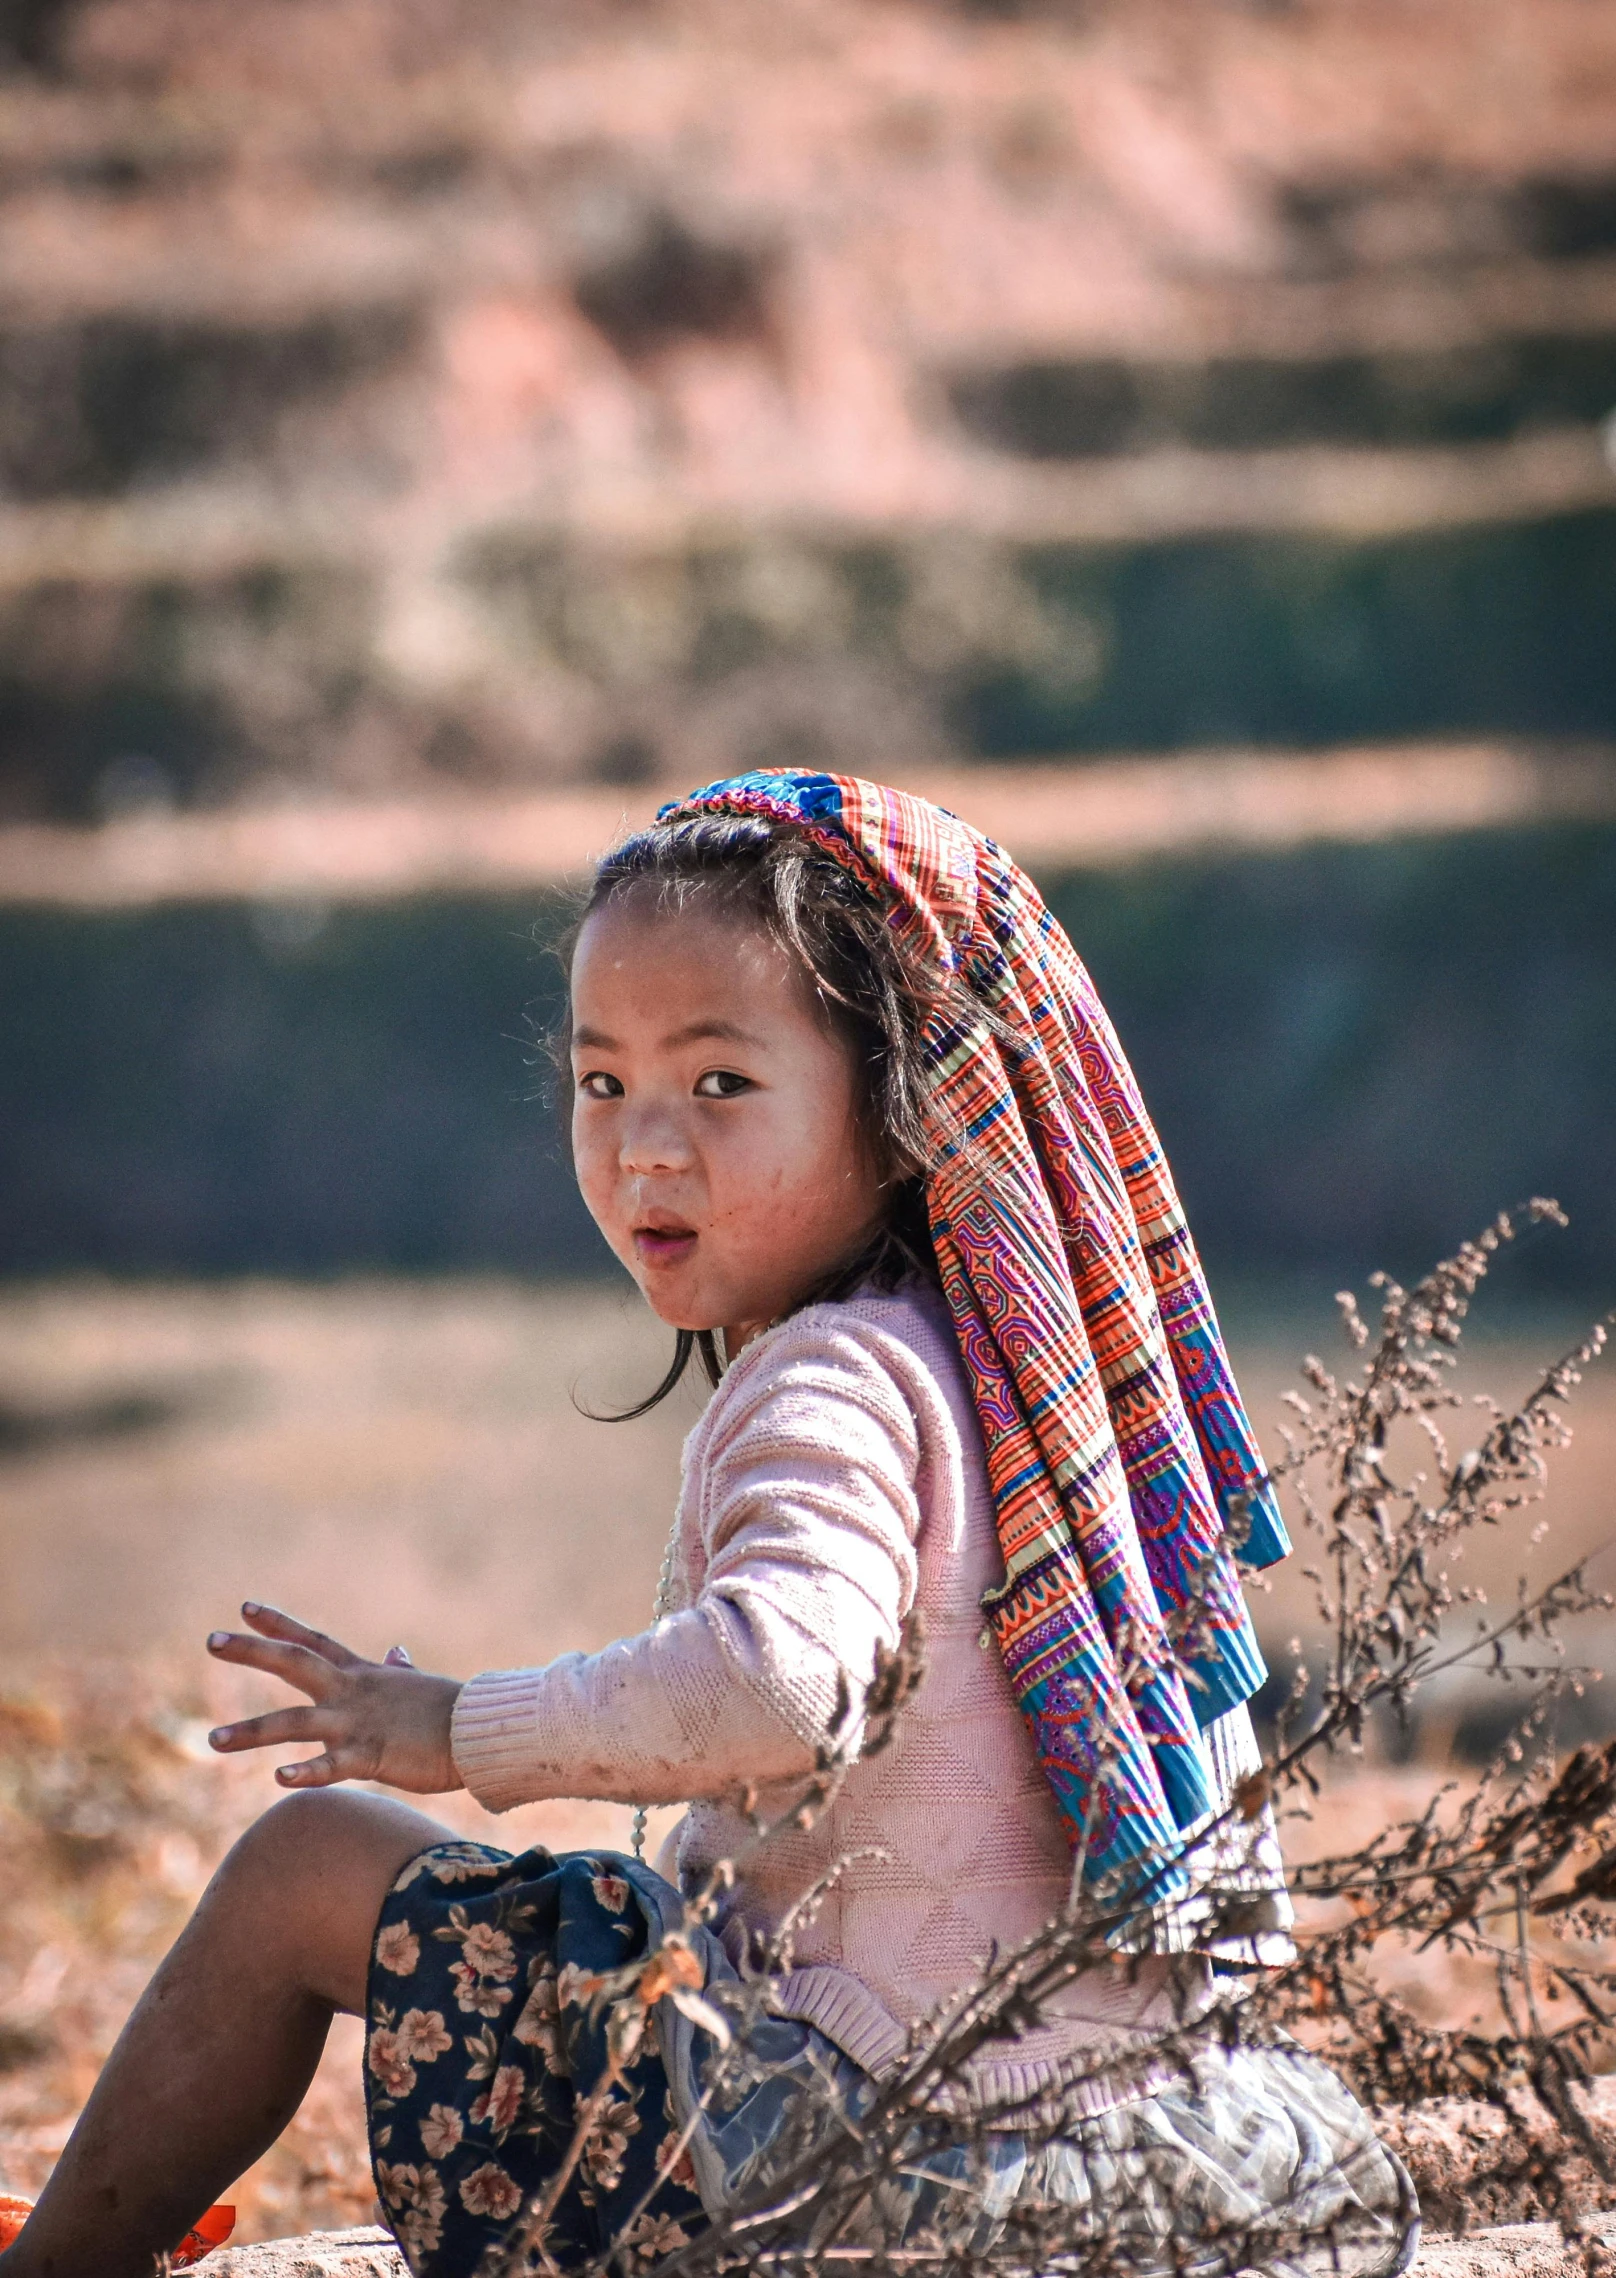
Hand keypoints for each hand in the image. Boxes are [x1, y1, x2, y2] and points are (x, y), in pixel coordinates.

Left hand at [205, 1603, 464, 1793]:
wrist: (481, 1731)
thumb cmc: (451, 1711)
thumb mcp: (417, 1685)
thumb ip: (399, 1671)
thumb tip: (396, 1652)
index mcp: (362, 1675)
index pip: (312, 1641)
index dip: (278, 1624)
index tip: (244, 1607)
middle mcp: (352, 1692)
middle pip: (293, 1664)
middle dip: (251, 1652)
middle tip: (211, 1640)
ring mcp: (358, 1722)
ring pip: (295, 1722)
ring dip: (252, 1731)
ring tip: (212, 1740)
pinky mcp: (372, 1755)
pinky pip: (333, 1765)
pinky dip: (308, 1771)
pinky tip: (281, 1779)